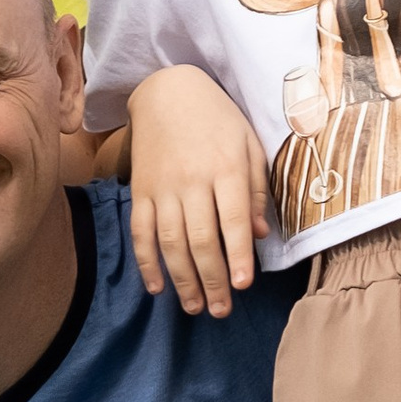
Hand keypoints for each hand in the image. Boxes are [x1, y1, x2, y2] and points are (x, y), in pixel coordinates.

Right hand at [126, 65, 269, 316]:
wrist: (167, 91)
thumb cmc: (218, 120)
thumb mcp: (249, 144)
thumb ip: (255, 189)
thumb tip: (260, 234)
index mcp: (226, 167)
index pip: (233, 220)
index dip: (238, 255)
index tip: (242, 286)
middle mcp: (192, 180)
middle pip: (201, 238)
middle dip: (212, 279)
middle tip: (221, 310)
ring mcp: (162, 187)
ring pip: (171, 241)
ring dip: (182, 279)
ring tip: (194, 307)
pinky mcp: (140, 191)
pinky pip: (141, 232)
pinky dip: (146, 262)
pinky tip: (157, 287)